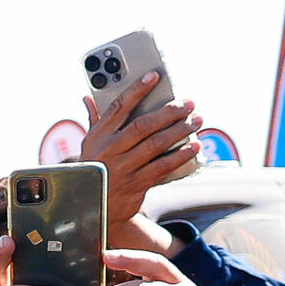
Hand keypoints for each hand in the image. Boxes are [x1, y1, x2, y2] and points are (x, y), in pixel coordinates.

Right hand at [78, 76, 201, 239]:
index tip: (155, 75)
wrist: (94, 210)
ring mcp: (122, 168)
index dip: (137, 89)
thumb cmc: (95, 170)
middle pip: (143, 124)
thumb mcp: (89, 146)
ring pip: (156, 144)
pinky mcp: (135, 184)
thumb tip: (88, 97)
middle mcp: (109, 150)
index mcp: (99, 135)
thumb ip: (93, 121)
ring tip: (196, 121)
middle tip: (188, 104)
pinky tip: (194, 146)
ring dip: (180, 131)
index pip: (119, 106)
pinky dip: (181, 155)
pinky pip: (162, 166)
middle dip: (169, 112)